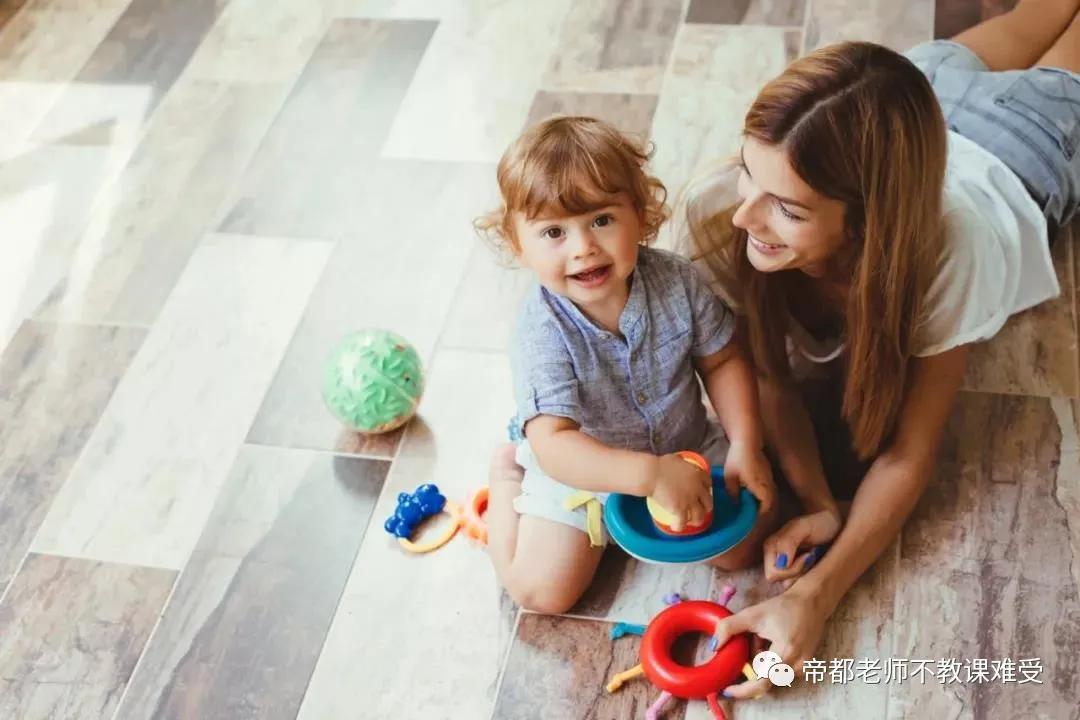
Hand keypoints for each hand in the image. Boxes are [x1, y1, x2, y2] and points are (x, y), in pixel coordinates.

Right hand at [648, 454, 712, 530]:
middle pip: (708, 502)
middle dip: (706, 507)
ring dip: (697, 520)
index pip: (708, 483)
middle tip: (700, 509)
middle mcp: (697, 488)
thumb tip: (679, 463)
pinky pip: (683, 522)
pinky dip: (680, 526)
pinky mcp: (680, 509)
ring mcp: (690, 500)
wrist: (652, 474)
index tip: (703, 493)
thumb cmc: (660, 465)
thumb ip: (682, 463)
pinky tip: (676, 527)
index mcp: (697, 475)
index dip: (707, 489)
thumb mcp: (676, 459)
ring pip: (699, 515)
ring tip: (691, 522)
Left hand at [711, 582, 829, 698]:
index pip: (761, 683)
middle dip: (753, 663)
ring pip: (772, 674)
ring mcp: (804, 667)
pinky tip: (774, 642)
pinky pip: (781, 671)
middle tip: (753, 641)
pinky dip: (772, 660)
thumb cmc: (783, 607)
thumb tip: (714, 646)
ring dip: (762, 661)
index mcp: (785, 652)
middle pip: (764, 678)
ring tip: (764, 637)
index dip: (742, 690)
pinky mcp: (806, 666)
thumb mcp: (752, 614)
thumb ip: (729, 628)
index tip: (726, 690)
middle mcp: (797, 665)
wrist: (811, 602)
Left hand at [723, 441, 775, 513]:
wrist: (747, 440)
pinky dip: (761, 497)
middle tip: (750, 519)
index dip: (758, 518)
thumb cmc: (738, 459)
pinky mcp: (768, 475)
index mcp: (762, 489)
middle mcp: (770, 486)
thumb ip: (733, 494)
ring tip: (750, 510)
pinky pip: (768, 491)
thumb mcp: (730, 478)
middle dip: (761, 514)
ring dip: (762, 505)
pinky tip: (751, 497)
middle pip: (770, 506)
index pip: (765, 510)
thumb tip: (735, 505)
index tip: (750, 524)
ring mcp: (770, 480)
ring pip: (769, 498)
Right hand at [763, 507, 841, 584]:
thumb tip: (780, 562)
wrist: (831, 522)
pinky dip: (807, 575)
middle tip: (811, 556)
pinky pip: (796, 582)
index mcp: (770, 546)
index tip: (809, 555)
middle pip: (779, 580)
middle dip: (799, 571)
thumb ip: (788, 541)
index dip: (792, 570)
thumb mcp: (804, 527)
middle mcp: (772, 557)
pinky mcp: (792, 570)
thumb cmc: (819, 522)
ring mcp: (782, 564)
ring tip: (812, 556)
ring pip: (788, 583)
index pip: (773, 574)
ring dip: (804, 573)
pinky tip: (812, 562)